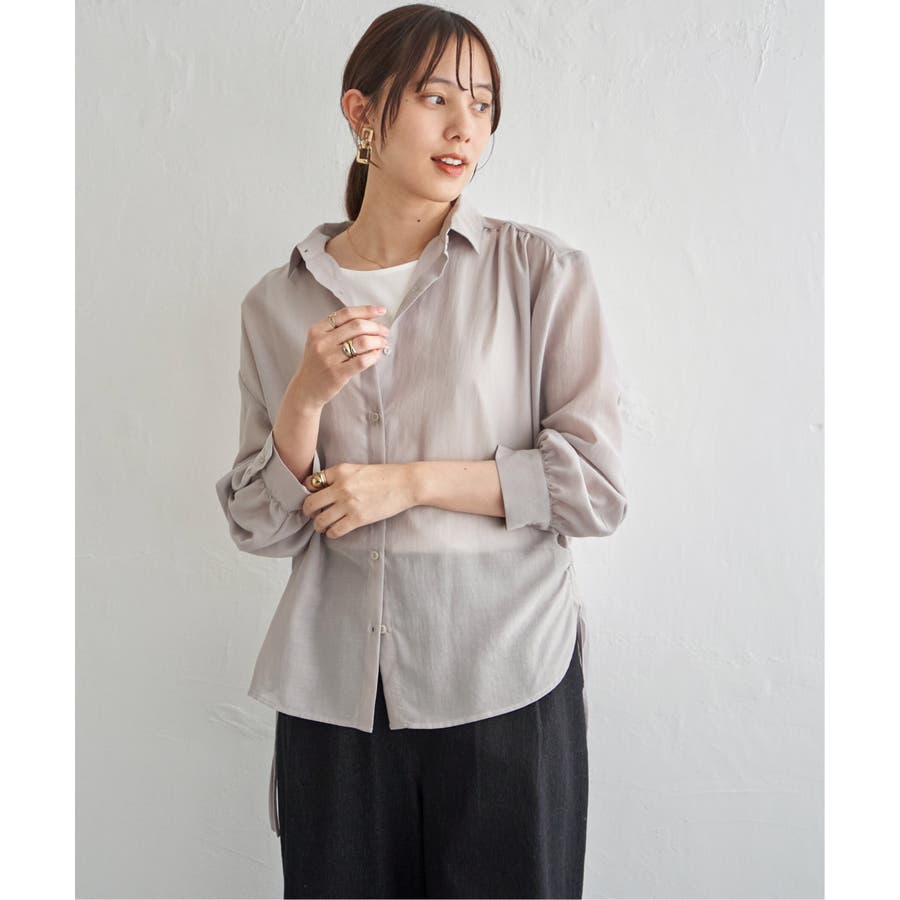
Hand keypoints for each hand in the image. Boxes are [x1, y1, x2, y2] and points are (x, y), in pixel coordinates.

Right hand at [287, 305, 390, 411]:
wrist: (305, 390)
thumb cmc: (316, 366)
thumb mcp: (318, 342)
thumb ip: (337, 330)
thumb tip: (368, 320)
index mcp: (317, 330)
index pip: (346, 314)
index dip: (367, 310)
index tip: (380, 311)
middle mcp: (322, 342)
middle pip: (357, 326)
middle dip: (376, 327)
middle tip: (384, 331)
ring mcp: (329, 358)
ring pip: (362, 342)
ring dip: (378, 341)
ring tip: (383, 343)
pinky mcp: (337, 374)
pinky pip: (362, 360)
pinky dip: (374, 355)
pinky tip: (377, 355)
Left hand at [300, 462, 417, 538]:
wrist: (405, 483)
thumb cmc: (384, 475)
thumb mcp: (358, 468)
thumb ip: (340, 476)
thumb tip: (322, 488)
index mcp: (340, 471)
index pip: (311, 482)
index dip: (308, 491)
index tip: (312, 497)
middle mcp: (341, 487)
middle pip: (310, 503)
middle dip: (309, 512)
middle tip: (313, 514)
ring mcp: (349, 504)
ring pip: (320, 520)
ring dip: (318, 525)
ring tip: (322, 526)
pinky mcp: (358, 518)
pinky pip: (335, 530)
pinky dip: (331, 533)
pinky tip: (334, 531)